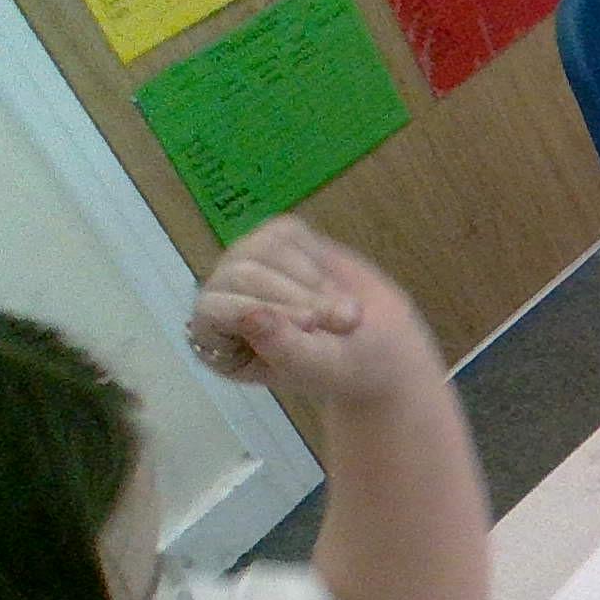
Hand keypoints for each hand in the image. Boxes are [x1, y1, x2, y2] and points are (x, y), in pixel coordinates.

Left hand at [187, 217, 436, 405]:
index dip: (260, 313)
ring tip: (342, 309)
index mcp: (218, 340)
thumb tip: (250, 314)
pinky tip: (330, 284)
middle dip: (299, 298)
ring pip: (265, 248)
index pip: (212, 309)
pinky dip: (318, 258)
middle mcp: (223, 295)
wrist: (387, 344)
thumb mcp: (317, 366)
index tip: (311, 327)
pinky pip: (288, 233)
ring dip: (314, 280)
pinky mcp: (276, 239)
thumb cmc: (347, 366)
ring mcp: (247, 262)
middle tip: (342, 323)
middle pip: (243, 274)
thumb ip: (281, 347)